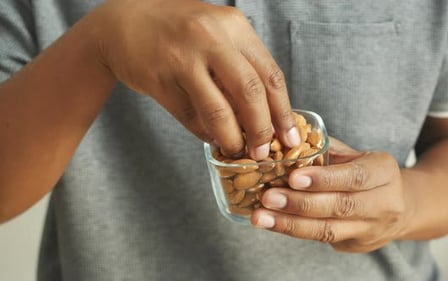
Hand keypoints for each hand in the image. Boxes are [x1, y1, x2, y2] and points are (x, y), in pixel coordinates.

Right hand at [91, 0, 299, 158]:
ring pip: (219, 111)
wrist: (123, 24)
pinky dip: (206, 133)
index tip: (289, 138)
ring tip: (237, 151)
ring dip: (232, 138)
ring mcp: (183, 57)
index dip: (283, 112)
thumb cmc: (179, 32)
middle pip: (250, 93)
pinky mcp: (160, 78)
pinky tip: (213, 138)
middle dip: (262, 130)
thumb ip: (241, 65)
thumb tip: (268, 114)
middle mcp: (211, 37)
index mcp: (234, 26)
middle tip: (263, 151)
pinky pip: (191, 116)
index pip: (270, 75)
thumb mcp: (216, 34)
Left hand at [251, 137, 410, 251]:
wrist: (401, 206)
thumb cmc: (368, 173)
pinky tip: (271, 222)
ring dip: (290, 224)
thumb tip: (286, 141)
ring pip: (328, 230)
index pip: (354, 177)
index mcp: (384, 172)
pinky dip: (293, 230)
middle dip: (300, 203)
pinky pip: (321, 239)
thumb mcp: (357, 154)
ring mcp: (371, 229)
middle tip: (268, 197)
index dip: (324, 179)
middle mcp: (384, 203)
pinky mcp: (355, 245)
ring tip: (260, 217)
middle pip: (340, 206)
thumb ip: (327, 149)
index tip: (293, 177)